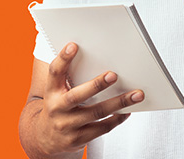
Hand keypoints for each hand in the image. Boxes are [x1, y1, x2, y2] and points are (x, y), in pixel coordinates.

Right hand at [32, 42, 144, 156]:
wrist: (47, 139)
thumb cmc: (58, 108)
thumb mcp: (56, 91)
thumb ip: (69, 76)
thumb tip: (96, 57)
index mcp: (51, 92)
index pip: (54, 72)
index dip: (63, 58)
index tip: (73, 45)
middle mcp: (57, 108)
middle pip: (77, 96)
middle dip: (97, 85)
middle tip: (114, 75)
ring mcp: (68, 125)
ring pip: (96, 113)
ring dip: (119, 102)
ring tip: (136, 94)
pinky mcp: (79, 139)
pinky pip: (102, 128)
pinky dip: (117, 119)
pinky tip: (127, 111)